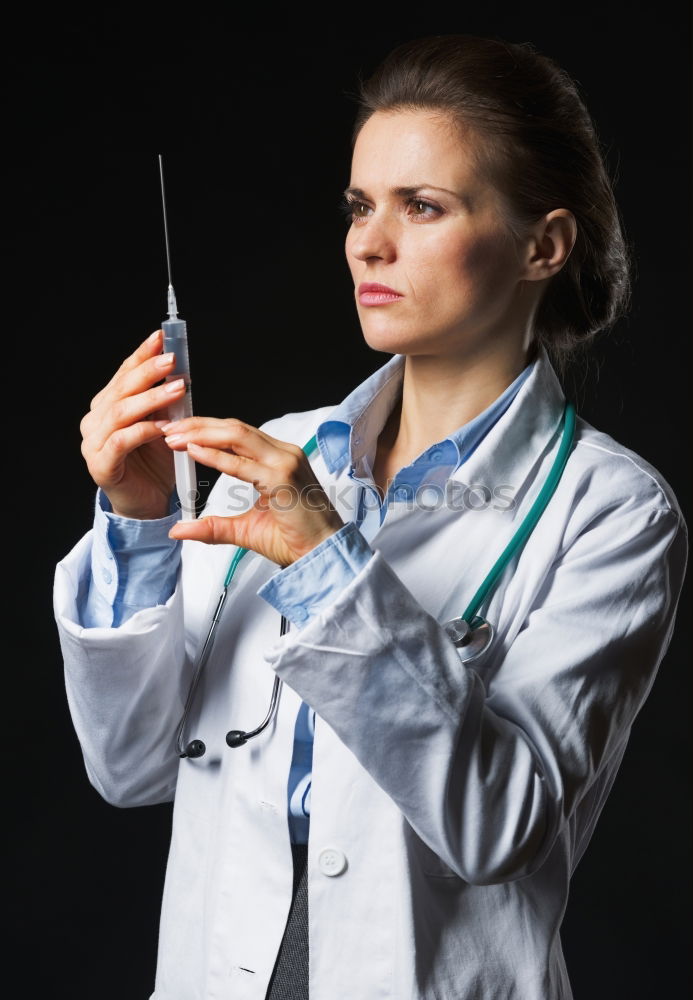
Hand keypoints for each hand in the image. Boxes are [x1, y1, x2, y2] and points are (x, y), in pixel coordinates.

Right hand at [79, 329, 187, 518]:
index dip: (141, 355)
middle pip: (121, 390)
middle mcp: (96, 421)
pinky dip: (143, 431)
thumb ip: (164, 401)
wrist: (148, 503)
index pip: (124, 374)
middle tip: (171, 361)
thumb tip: (178, 370)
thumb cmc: (155, 464)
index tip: (161, 338)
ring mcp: (94, 444)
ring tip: (176, 389)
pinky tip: (163, 427)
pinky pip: (121, 442)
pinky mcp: (101, 465)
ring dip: (150, 399)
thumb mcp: (164, 424)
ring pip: (120, 413)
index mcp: (107, 406)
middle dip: (148, 372)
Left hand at [163, 417, 343, 565]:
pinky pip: (243, 464)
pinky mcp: (284, 479)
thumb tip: (179, 529)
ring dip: (202, 433)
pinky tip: (194, 451)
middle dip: (198, 425)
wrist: (322, 556)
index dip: (205, 429)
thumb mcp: (244, 529)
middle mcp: (284, 454)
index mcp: (278, 459)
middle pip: (235, 428)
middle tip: (168, 427)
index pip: (238, 434)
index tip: (177, 431)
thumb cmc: (294, 540)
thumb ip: (213, 526)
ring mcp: (286, 463)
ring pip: (238, 436)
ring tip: (174, 436)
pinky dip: (216, 456)